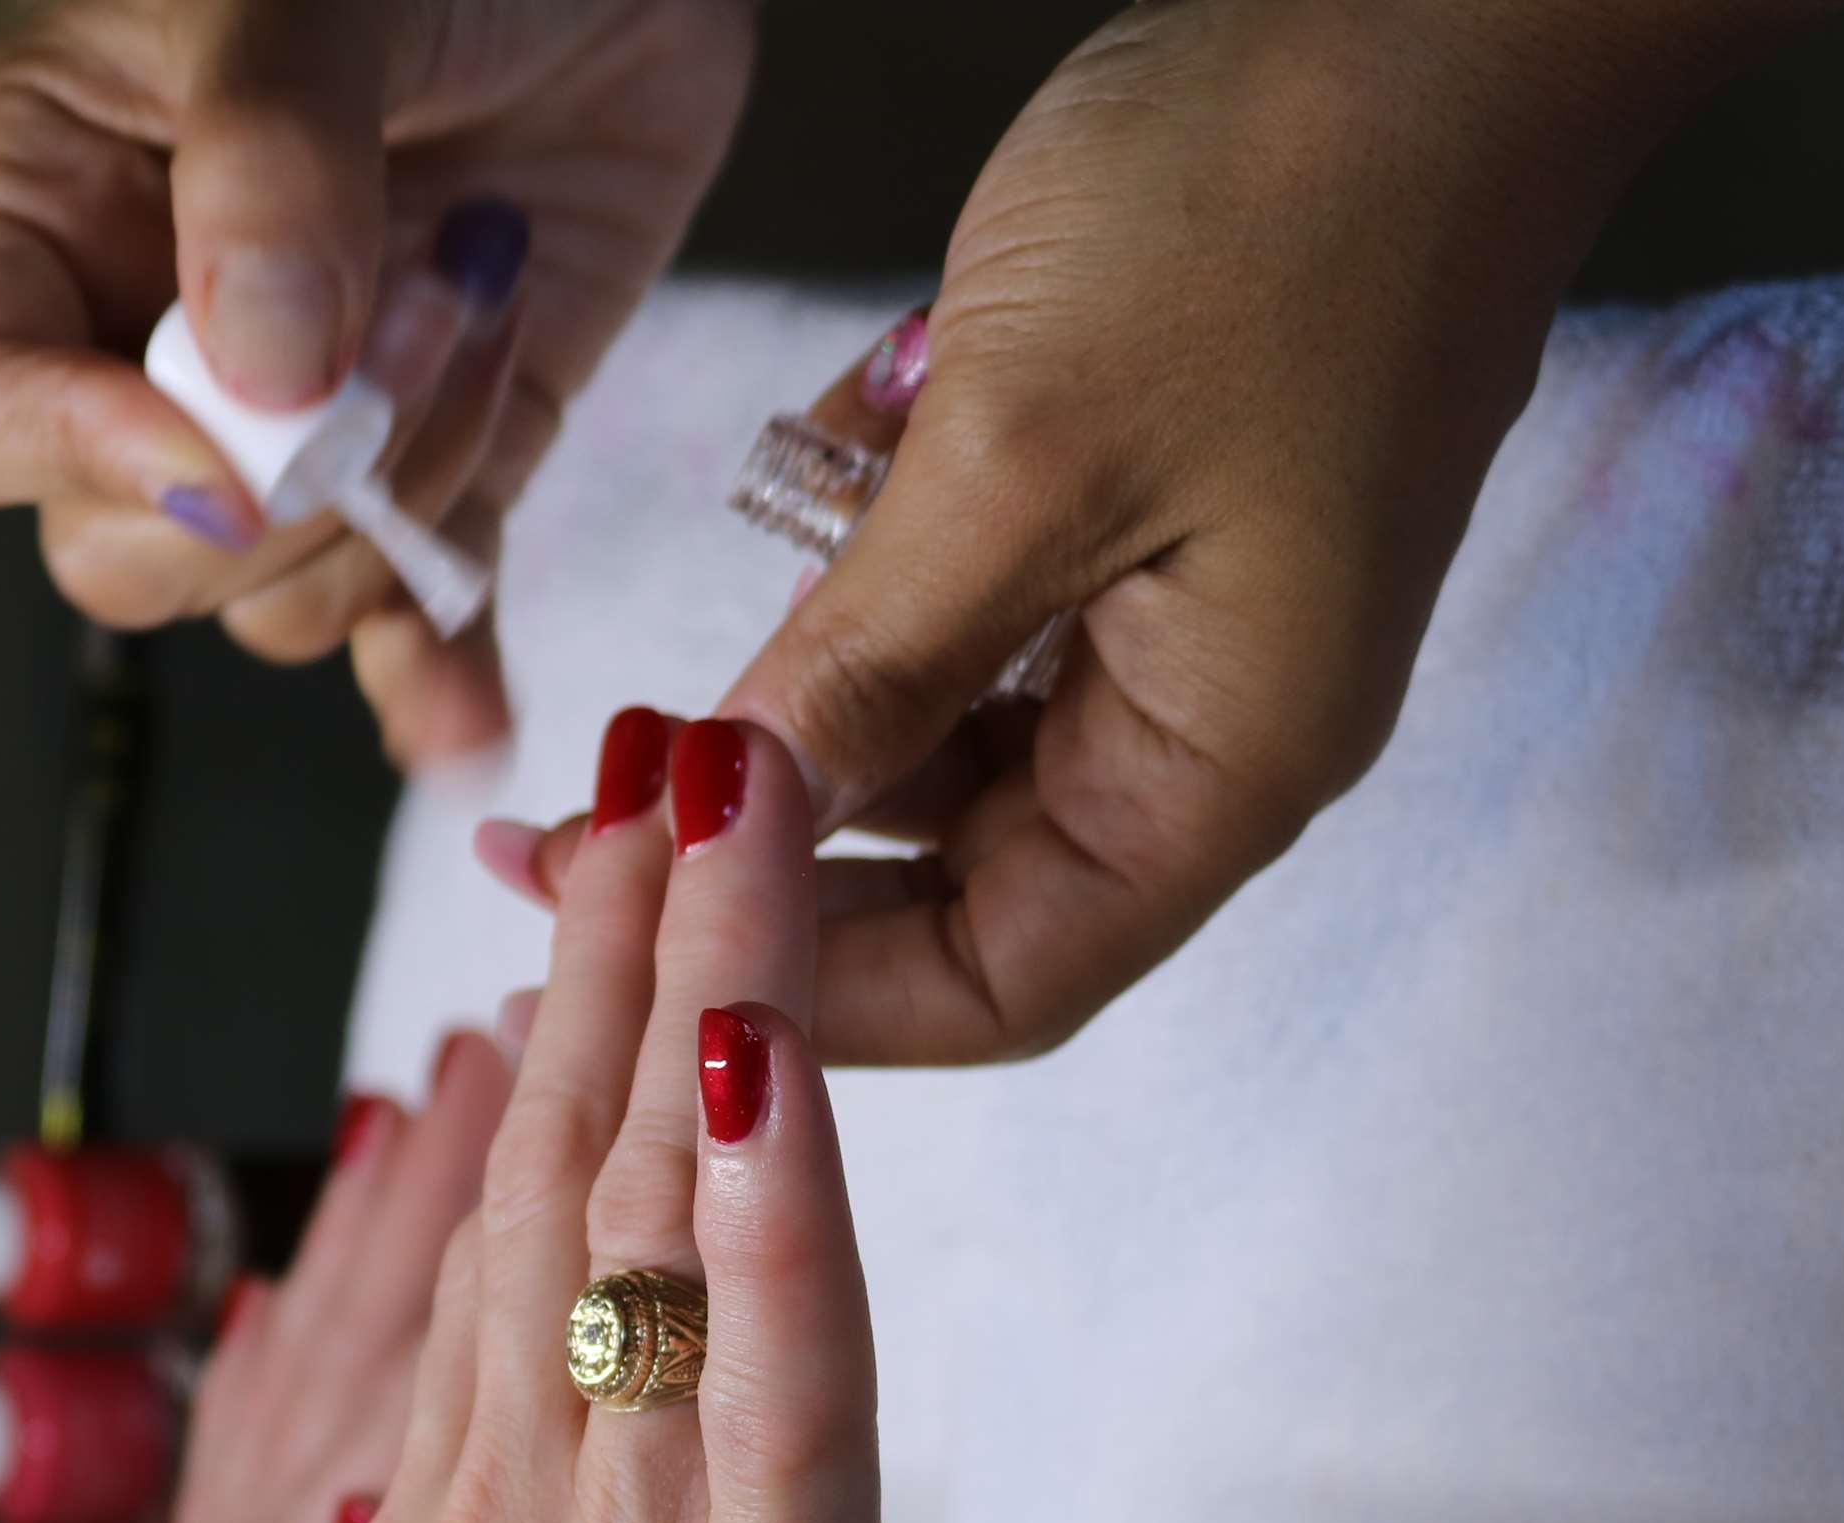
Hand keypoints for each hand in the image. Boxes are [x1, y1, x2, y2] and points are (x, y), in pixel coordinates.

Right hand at [0, 0, 753, 765]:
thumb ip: (266, 162)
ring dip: (402, 502)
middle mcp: (142, 338)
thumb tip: (255, 376)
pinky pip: (400, 619)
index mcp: (44, 211)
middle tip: (411, 327)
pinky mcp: (428, 465)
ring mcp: (290, 423)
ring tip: (485, 307)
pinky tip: (464, 712)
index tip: (221, 434)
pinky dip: (435, 667)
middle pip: (125, 549)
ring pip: (275, 596)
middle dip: (284, 486)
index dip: (75, 454)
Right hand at [317, 715, 950, 1522]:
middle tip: (648, 752)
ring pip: (639, 1236)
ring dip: (686, 997)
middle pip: (546, 1189)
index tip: (567, 904)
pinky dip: (775, 1208)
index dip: (536, 1057)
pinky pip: (763, 1390)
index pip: (484, 1253)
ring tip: (713, 801)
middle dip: (604, 954)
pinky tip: (782, 1058)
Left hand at [717, 0, 1821, 1060]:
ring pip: (944, 739)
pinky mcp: (1136, 502)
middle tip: (573, 831)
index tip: (632, 943)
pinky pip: (970, 600)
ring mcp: (1176, 611)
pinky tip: (789, 498)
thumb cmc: (1269, 208)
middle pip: (955, 879)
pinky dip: (863, 577)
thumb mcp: (1016, 458)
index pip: (1002, 983)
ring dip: (800, 712)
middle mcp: (1208, 722)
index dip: (813, 992)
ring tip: (636, 713)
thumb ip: (866, 664)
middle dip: (768, 858)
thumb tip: (724, 824)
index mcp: (1225, 764)